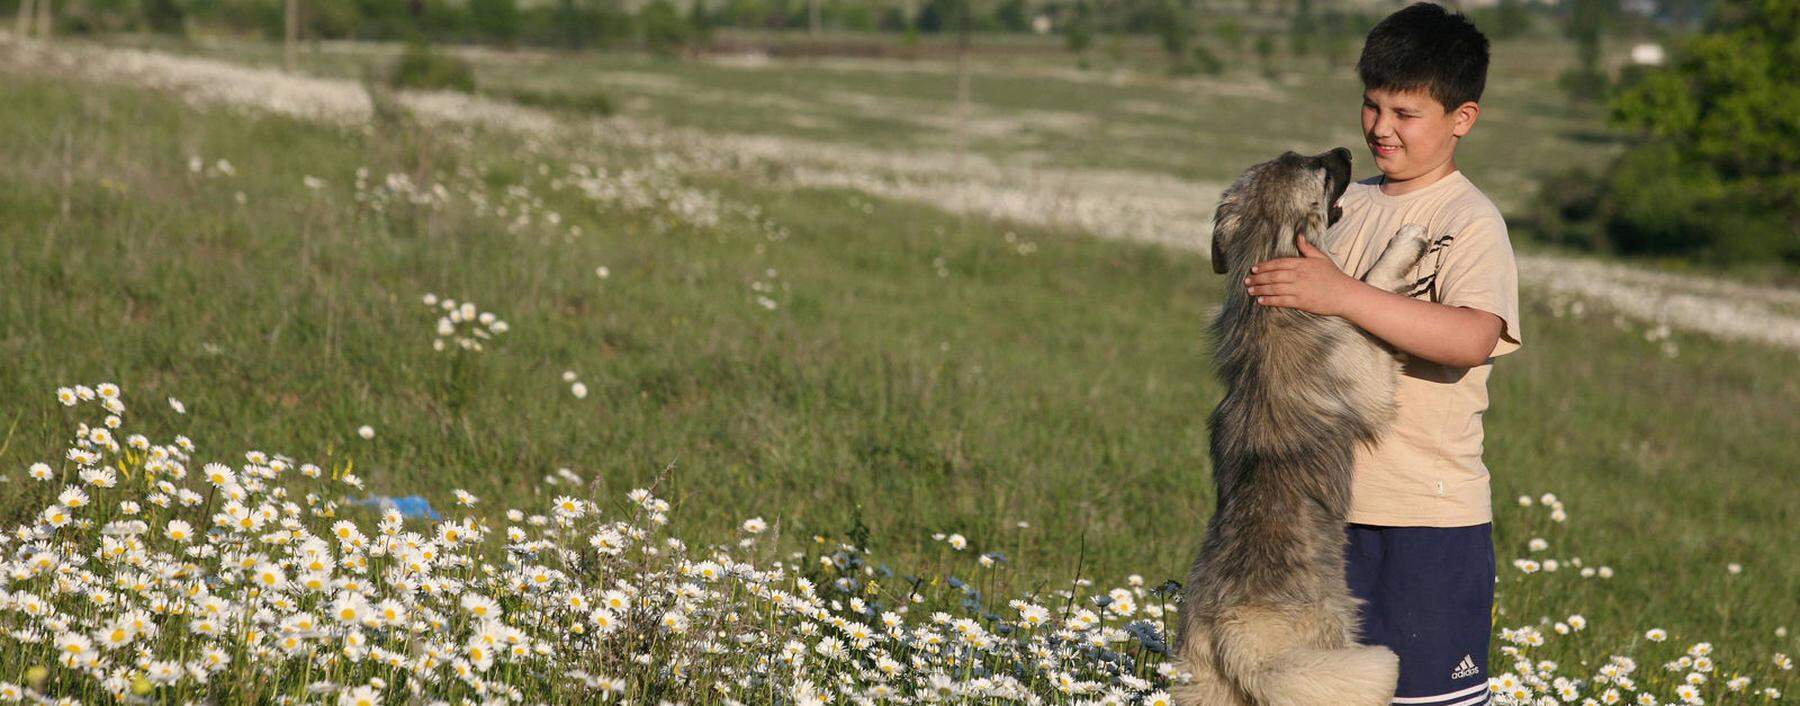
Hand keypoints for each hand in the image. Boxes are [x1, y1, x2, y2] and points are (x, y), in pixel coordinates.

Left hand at [1243, 233, 1362, 315]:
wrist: (1345, 294)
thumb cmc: (1333, 276)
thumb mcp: (1321, 258)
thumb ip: (1307, 248)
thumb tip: (1299, 236)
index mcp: (1302, 263)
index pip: (1278, 263)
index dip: (1264, 266)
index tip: (1253, 269)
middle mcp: (1298, 275)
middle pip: (1273, 275)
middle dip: (1258, 278)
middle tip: (1247, 281)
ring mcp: (1299, 289)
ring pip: (1274, 288)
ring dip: (1260, 290)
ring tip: (1250, 291)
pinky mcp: (1301, 302)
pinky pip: (1281, 301)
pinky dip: (1269, 301)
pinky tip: (1261, 301)